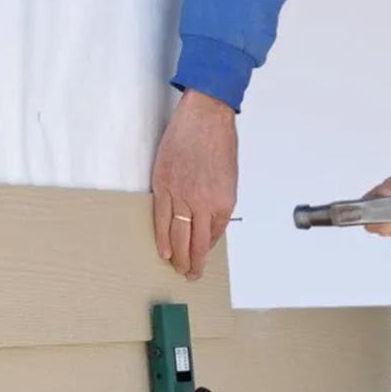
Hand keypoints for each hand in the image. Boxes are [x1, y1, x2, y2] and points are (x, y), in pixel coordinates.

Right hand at [151, 90, 238, 278]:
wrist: (206, 117)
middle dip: (193, 263)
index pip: (214, 236)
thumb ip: (220, 204)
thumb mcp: (229, 178)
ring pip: (177, 235)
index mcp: (223, 202)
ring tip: (177, 268)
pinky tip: (164, 250)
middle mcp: (202, 202)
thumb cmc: (220, 142)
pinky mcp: (163, 185)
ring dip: (178, 256)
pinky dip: (162, 237)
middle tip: (190, 274)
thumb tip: (210, 224)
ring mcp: (181, 195)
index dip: (207, 251)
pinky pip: (161, 218)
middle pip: (195, 243)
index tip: (203, 261)